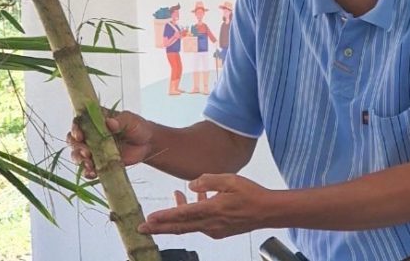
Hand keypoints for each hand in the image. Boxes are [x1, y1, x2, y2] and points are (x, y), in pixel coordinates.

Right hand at [68, 110, 152, 178]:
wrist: (147, 144)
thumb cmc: (137, 127)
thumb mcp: (131, 120)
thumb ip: (120, 121)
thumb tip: (109, 122)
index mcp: (95, 121)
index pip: (79, 123)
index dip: (75, 129)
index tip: (80, 136)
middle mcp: (90, 135)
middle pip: (74, 140)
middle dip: (77, 147)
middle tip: (86, 153)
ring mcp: (94, 150)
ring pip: (78, 155)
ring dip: (80, 160)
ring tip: (89, 164)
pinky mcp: (99, 163)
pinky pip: (89, 168)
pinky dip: (87, 172)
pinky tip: (92, 173)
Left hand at [138, 174, 271, 238]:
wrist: (267, 211)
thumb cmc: (250, 194)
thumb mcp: (230, 179)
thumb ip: (208, 181)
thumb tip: (190, 186)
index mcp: (212, 210)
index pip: (182, 215)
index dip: (164, 217)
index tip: (148, 220)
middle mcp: (210, 223)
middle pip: (179, 227)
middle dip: (159, 227)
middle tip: (142, 228)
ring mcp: (214, 229)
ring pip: (188, 224)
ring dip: (177, 215)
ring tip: (175, 195)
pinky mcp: (219, 230)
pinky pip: (200, 223)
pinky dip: (192, 213)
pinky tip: (196, 198)